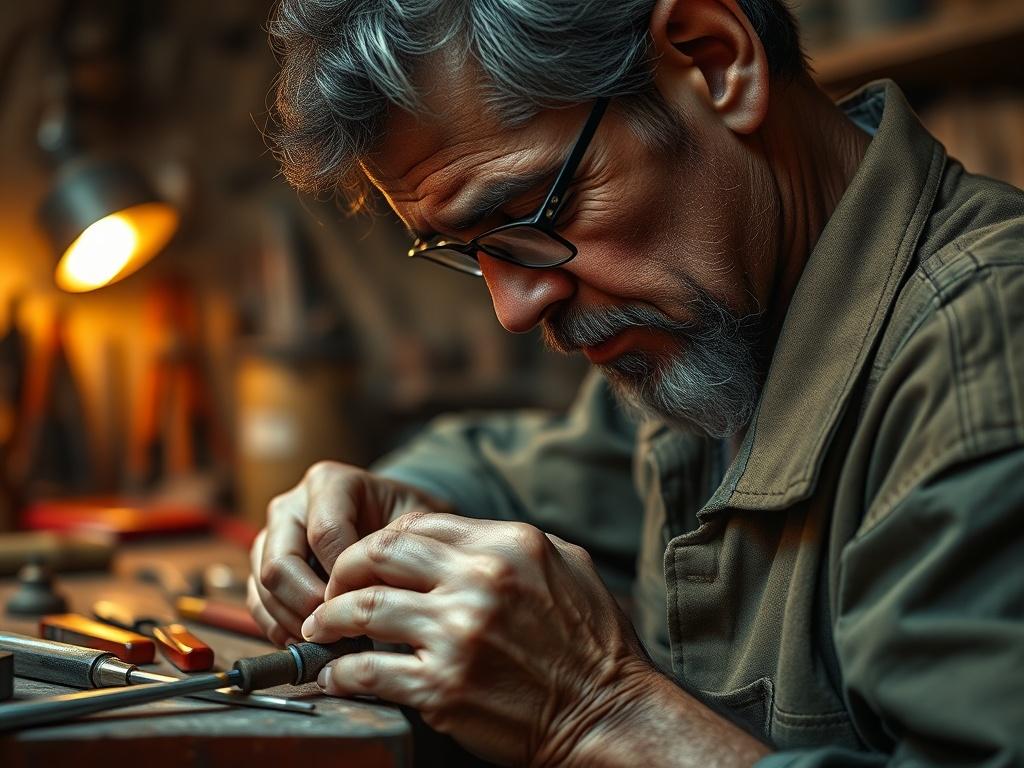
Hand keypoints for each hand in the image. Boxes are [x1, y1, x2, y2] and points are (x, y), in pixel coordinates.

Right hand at [247, 461, 452, 645]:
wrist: (394, 527)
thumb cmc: (405, 526)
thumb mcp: (411, 526)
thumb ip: (392, 550)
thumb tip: (366, 596)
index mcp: (329, 482)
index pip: (325, 533)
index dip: (342, 576)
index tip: (365, 602)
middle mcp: (291, 504)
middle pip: (280, 562)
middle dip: (309, 604)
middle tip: (339, 628)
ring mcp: (272, 534)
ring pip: (263, 586)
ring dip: (293, 621)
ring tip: (328, 641)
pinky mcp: (263, 565)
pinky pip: (256, 602)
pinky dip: (279, 628)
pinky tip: (310, 643)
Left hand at [301, 511, 655, 765]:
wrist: (609, 715)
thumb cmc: (596, 642)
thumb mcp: (568, 566)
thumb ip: (513, 545)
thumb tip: (461, 538)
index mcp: (509, 546)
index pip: (418, 524)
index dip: (381, 541)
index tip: (368, 562)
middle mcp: (480, 581)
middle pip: (380, 555)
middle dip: (344, 569)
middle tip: (331, 589)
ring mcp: (459, 634)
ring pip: (364, 608)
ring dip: (331, 618)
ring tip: (320, 629)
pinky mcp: (443, 687)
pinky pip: (369, 671)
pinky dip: (341, 672)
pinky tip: (335, 676)